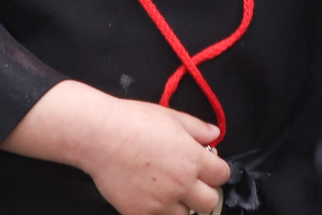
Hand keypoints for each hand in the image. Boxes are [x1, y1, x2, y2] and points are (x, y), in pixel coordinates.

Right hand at [82, 99, 231, 214]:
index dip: (216, 170)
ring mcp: (161, 202)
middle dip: (204, 192)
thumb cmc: (134, 120)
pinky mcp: (141, 213)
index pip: (222, 175)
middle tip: (190, 182)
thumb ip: (197, 128)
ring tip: (168, 191)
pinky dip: (158, 211)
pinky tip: (149, 196)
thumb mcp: (170, 116)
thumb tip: (215, 134)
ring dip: (181, 205)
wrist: (99, 136)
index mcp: (193, 159)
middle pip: (210, 202)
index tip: (207, 167)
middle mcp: (182, 184)